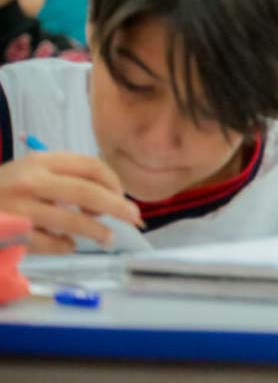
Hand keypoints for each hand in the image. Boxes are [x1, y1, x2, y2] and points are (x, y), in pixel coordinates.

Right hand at [0, 152, 143, 253]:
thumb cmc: (5, 190)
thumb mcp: (32, 171)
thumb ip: (65, 178)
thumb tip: (110, 197)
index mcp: (41, 161)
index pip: (90, 165)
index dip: (113, 181)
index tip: (122, 196)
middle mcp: (31, 180)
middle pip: (87, 192)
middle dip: (116, 206)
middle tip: (134, 217)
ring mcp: (20, 208)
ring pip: (71, 221)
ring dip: (96, 231)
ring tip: (107, 238)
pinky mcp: (12, 233)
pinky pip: (49, 243)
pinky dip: (65, 246)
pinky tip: (69, 245)